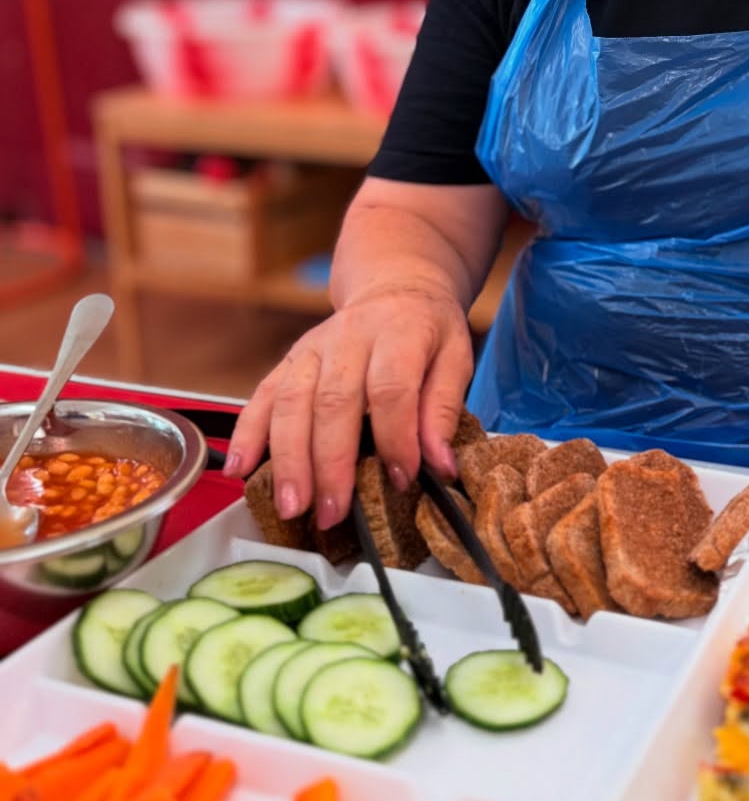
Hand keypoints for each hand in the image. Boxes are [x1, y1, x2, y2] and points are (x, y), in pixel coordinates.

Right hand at [223, 283, 474, 527]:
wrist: (395, 289)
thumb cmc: (427, 331)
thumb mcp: (456, 357)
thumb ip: (445, 408)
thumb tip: (441, 464)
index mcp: (398, 333)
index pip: (391, 389)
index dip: (396, 437)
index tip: (401, 478)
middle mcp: (348, 339)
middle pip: (332, 401)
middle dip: (330, 463)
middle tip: (331, 512)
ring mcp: (311, 349)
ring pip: (291, 403)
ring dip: (287, 459)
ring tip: (291, 505)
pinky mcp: (288, 361)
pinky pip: (261, 396)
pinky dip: (247, 434)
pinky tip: (239, 469)